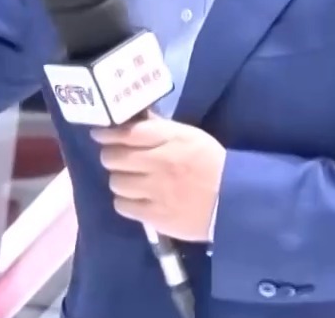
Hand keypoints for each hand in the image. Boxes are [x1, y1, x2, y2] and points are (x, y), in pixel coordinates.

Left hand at [94, 117, 225, 241]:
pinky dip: (126, 201)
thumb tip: (135, 120)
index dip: (108, 133)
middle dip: (111, 156)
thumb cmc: (212, 165)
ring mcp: (156, 191)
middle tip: (116, 159)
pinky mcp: (155, 216)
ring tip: (130, 180)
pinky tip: (136, 199)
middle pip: (114, 158)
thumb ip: (161, 129)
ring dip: (120, 179)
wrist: (234, 202)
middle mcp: (160, 163)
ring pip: (116, 182)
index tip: (100, 134)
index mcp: (171, 139)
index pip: (128, 133)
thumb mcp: (191, 137)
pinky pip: (123, 206)